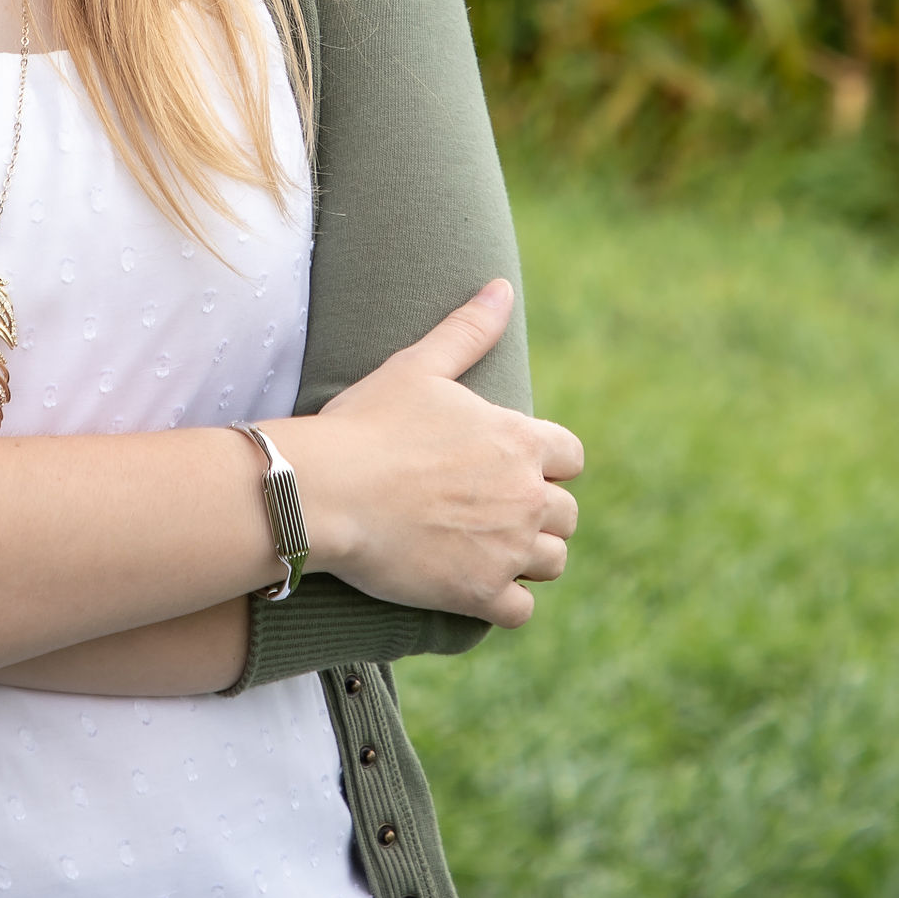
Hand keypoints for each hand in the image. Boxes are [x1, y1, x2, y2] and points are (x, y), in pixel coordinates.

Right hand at [277, 280, 582, 626]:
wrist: (327, 492)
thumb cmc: (367, 424)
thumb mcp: (419, 365)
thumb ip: (468, 329)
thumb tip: (502, 287)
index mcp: (519, 440)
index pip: (571, 457)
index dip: (545, 463)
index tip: (512, 467)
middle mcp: (525, 496)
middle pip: (567, 514)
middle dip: (538, 513)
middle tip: (494, 512)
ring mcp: (506, 548)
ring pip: (552, 562)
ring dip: (528, 557)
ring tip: (487, 549)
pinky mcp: (480, 593)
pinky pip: (521, 610)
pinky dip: (505, 603)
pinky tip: (475, 587)